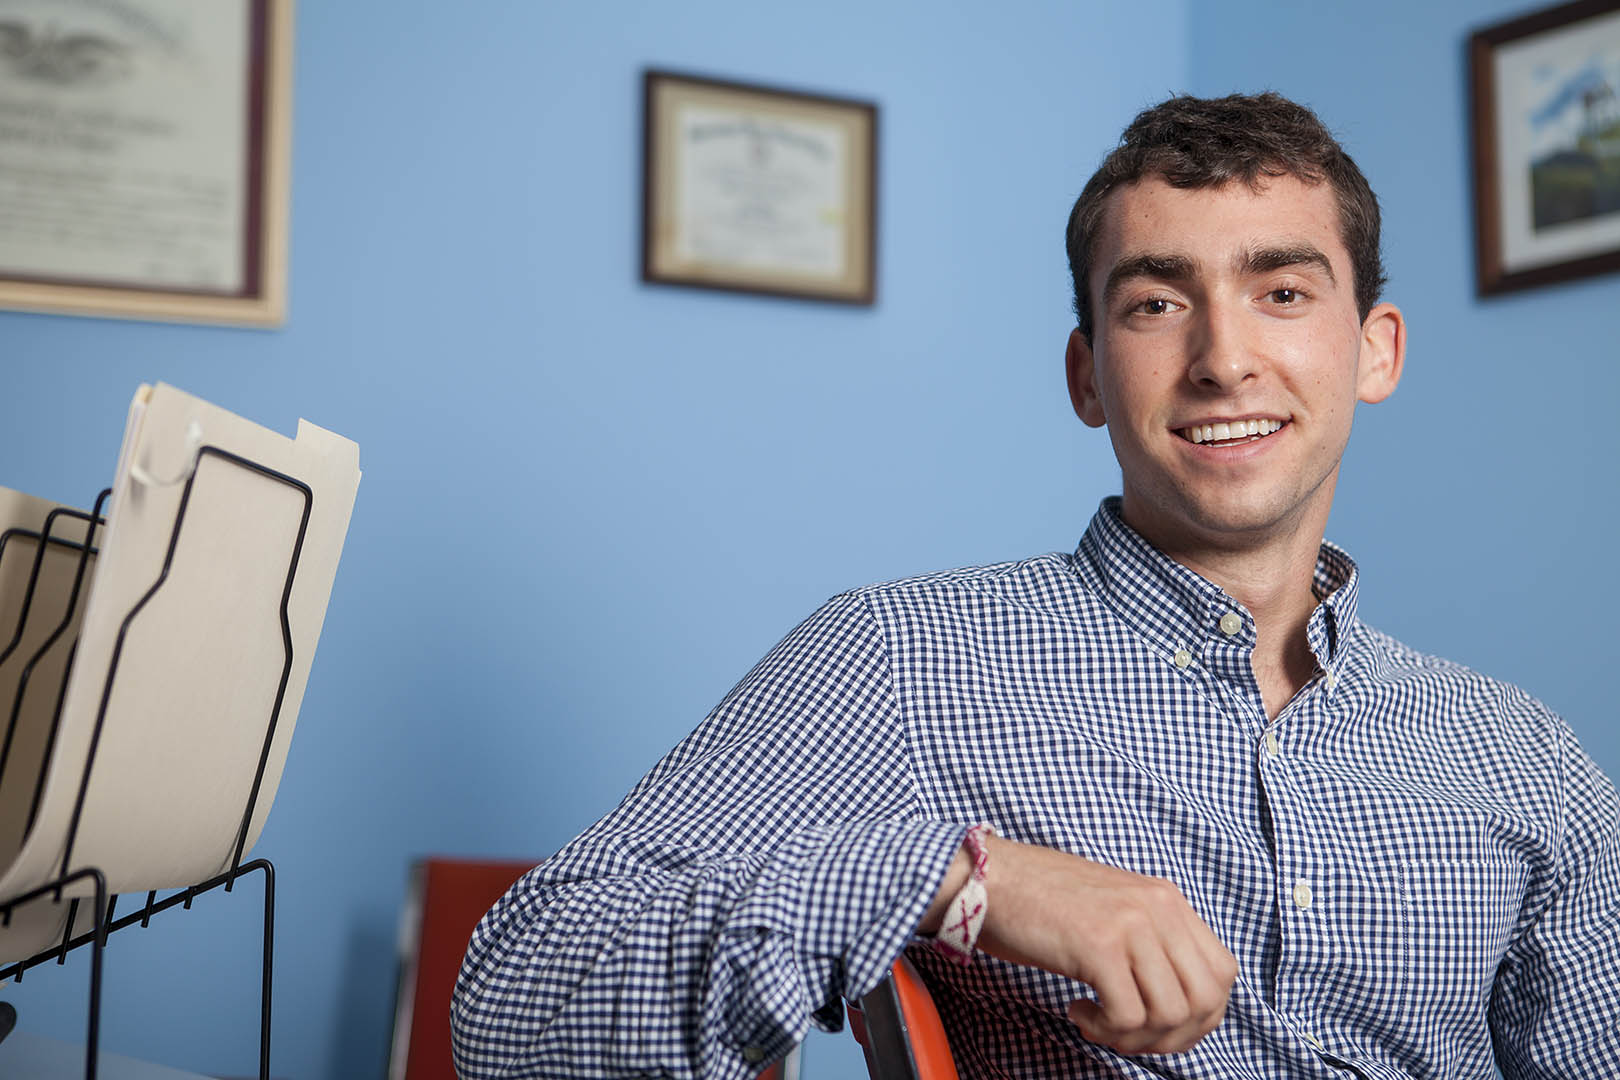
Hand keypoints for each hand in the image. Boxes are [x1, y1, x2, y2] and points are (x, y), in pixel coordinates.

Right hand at [922, 835, 1235, 1055]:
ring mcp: (1130, 924)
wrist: (988, 877)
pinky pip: (1128, 1017)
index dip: (1201, 1015)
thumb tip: (1179, 1004)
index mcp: (1166, 899)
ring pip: (1172, 1015)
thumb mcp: (1114, 910)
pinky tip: (1078, 1010)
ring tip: (1098, 1022)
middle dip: (1173, 1037)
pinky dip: (1105, 1029)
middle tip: (1129, 1034)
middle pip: (1207, 1000)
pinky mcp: (1099, 945)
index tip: (1159, 1025)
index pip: (1223, 973)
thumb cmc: (1041, 900)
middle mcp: (1158, 906)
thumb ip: (1151, 941)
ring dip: (1135, 1037)